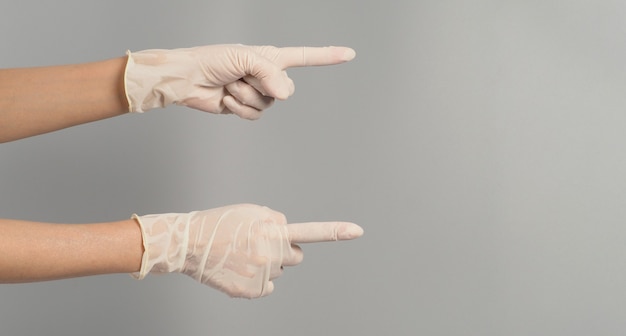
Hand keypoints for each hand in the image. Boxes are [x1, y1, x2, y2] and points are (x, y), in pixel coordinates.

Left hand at [124, 44, 355, 118]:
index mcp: (271, 57)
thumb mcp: (245, 58)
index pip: (305, 57)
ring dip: (246, 96)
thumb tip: (285, 94)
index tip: (349, 54)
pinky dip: (238, 108)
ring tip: (230, 85)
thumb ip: (271, 73)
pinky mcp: (245, 108)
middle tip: (242, 76)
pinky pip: (254, 115)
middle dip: (264, 85)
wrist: (187, 79)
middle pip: (286, 90)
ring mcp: (257, 93)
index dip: (327, 56)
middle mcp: (267, 75)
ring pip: (268, 105)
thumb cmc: (212, 60)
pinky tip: (226, 98)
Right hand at [132, 204, 362, 297]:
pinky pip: (267, 287)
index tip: (358, 231)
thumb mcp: (250, 211)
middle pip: (296, 256)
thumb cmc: (219, 224)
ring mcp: (262, 274)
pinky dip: (257, 281)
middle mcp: (270, 253)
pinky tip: (239, 269)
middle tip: (262, 245)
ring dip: (268, 264)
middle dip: (286, 251)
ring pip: (279, 271)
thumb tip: (286, 235)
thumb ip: (275, 220)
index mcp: (272, 229)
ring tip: (243, 254)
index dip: (336, 232)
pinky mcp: (252, 291)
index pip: (310, 231)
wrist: (188, 243)